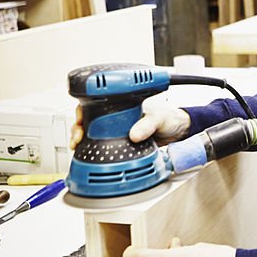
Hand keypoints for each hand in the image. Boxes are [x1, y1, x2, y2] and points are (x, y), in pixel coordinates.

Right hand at [69, 105, 190, 148]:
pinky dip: (93, 147)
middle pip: (90, 118)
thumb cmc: (170, 119)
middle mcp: (119, 116)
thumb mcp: (159, 119)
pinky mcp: (122, 142)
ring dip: (82, 137)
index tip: (79, 121)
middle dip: (78, 126)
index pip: (97, 104)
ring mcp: (119, 129)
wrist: (179, 132)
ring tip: (77, 145)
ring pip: (93, 131)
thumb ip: (148, 126)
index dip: (83, 111)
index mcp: (124, 105)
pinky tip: (87, 152)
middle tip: (77, 136)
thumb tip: (134, 134)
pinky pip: (104, 143)